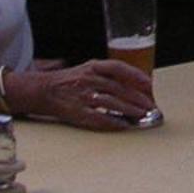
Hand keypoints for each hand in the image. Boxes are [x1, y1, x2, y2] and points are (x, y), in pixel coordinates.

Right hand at [23, 59, 154, 129]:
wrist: (43, 90)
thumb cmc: (70, 80)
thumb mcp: (88, 69)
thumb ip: (107, 74)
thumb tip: (132, 83)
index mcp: (92, 67)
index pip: (117, 67)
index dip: (135, 74)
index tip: (148, 83)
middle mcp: (89, 80)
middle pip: (118, 88)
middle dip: (137, 98)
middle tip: (150, 105)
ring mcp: (83, 96)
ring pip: (112, 103)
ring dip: (129, 110)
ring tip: (142, 115)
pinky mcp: (77, 112)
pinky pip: (99, 118)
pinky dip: (113, 122)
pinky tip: (124, 125)